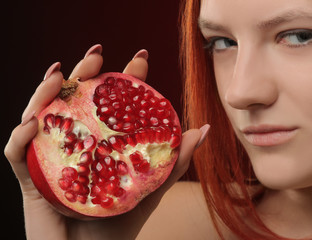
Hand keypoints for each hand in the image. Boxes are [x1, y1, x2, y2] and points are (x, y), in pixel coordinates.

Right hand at [4, 45, 205, 239]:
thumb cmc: (120, 226)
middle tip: (97, 53)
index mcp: (101, 143)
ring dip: (45, 93)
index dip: (123, 79)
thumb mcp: (151, 188)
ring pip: (40, 117)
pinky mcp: (30, 180)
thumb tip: (205, 129)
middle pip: (74, 100)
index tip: (140, 59)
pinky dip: (19, 138)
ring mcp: (49, 159)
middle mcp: (75, 145)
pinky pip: (15, 156)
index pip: (110, 103)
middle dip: (82, 72)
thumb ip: (176, 162)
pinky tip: (32, 124)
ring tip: (58, 74)